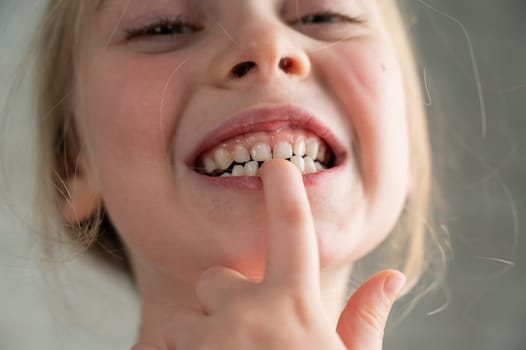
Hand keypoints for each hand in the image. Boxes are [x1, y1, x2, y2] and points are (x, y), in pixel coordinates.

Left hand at [133, 159, 404, 349]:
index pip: (291, 228)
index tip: (276, 166)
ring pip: (179, 322)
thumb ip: (366, 319)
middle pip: (214, 280)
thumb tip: (394, 276)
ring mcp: (206, 344)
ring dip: (197, 340)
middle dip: (226, 301)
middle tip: (247, 340)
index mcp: (294, 306)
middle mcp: (245, 315)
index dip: (284, 190)